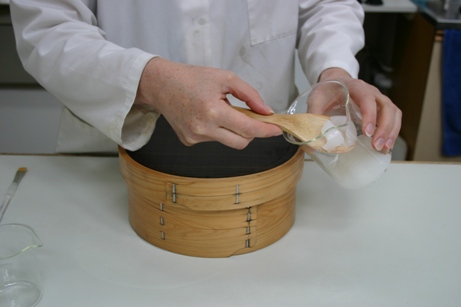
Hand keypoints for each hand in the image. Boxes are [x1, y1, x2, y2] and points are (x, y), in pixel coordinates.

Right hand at [135, 57, 281, 148]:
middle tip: (252, 117)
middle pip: (241, 142)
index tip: (277, 129)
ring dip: (232, 129)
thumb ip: (249, 95)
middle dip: (251, 132)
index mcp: (213, 111)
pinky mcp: (188, 141)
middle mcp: (203, 129)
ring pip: (227, 141)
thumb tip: (266, 111)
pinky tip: (206, 116)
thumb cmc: (192, 78)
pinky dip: (217, 130)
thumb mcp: (225, 77)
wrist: (161, 84)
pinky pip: (213, 140)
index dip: (266, 130)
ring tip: (220, 110)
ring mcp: (194, 138)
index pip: (248, 129)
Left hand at [319, 68, 401, 152]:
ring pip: (394, 113)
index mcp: (355, 87)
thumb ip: (313, 116)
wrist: (335, 81)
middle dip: (384, 128)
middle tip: (376, 145)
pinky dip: (393, 132)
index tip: (367, 131)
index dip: (370, 114)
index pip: (367, 98)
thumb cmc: (327, 90)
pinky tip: (386, 146)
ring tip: (384, 149)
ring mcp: (379, 100)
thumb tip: (311, 143)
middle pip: (386, 107)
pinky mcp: (381, 109)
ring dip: (391, 132)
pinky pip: (394, 118)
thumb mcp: (316, 98)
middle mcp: (372, 92)